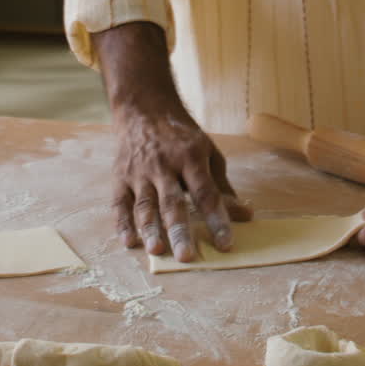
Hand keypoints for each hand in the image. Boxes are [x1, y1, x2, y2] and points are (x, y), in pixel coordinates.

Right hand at [93, 21, 249, 261]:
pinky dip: (122, 223)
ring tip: (156, 250)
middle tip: (187, 257)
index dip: (217, 219)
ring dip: (150, 228)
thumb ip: (222, 185)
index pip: (205, 193)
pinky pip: (119, 202)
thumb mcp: (207, 151)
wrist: (144, 108)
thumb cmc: (181, 136)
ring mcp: (139, 172)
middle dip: (180, 229)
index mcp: (190, 157)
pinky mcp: (120, 177)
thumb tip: (245, 215)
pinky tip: (128, 241)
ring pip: (144, 204)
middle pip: (173, 201)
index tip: (226, 244)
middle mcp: (164, 165)